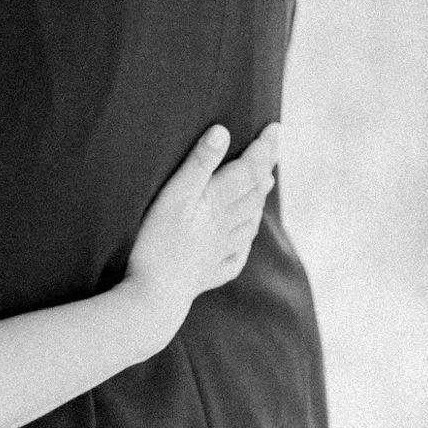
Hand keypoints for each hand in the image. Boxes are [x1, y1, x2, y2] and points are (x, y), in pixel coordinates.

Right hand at [124, 122, 281, 347]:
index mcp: (216, 204)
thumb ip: (198, 164)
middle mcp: (224, 228)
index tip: (276, 127)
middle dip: (263, 170)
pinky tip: (243, 241)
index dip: (264, 148)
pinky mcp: (207, 274)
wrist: (151, 300)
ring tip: (263, 188)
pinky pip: (235, 256)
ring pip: (247, 223)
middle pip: (252, 195)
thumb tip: (223, 132)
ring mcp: (217, 253)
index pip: (248, 170)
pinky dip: (244, 242)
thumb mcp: (173, 196)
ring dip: (257, 202)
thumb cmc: (156, 244)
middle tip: (270, 151)